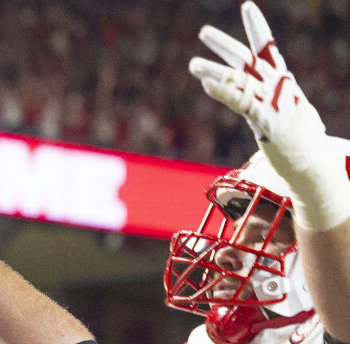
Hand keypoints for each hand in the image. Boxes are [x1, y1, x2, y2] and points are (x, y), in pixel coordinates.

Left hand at [191, 2, 349, 230]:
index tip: (248, 6)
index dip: (257, 28)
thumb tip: (264, 85)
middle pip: (248, 60)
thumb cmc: (298, 140)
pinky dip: (224, 93)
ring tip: (193, 64)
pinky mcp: (268, 121)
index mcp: (281, 82)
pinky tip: (207, 85)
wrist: (312, 165)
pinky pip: (242, 104)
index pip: (267, 49)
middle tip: (203, 32)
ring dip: (214, 71)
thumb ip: (270, 96)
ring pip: (240, 81)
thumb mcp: (285, 110)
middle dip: (225, 45)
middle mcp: (277, 88)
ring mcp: (273, 103)